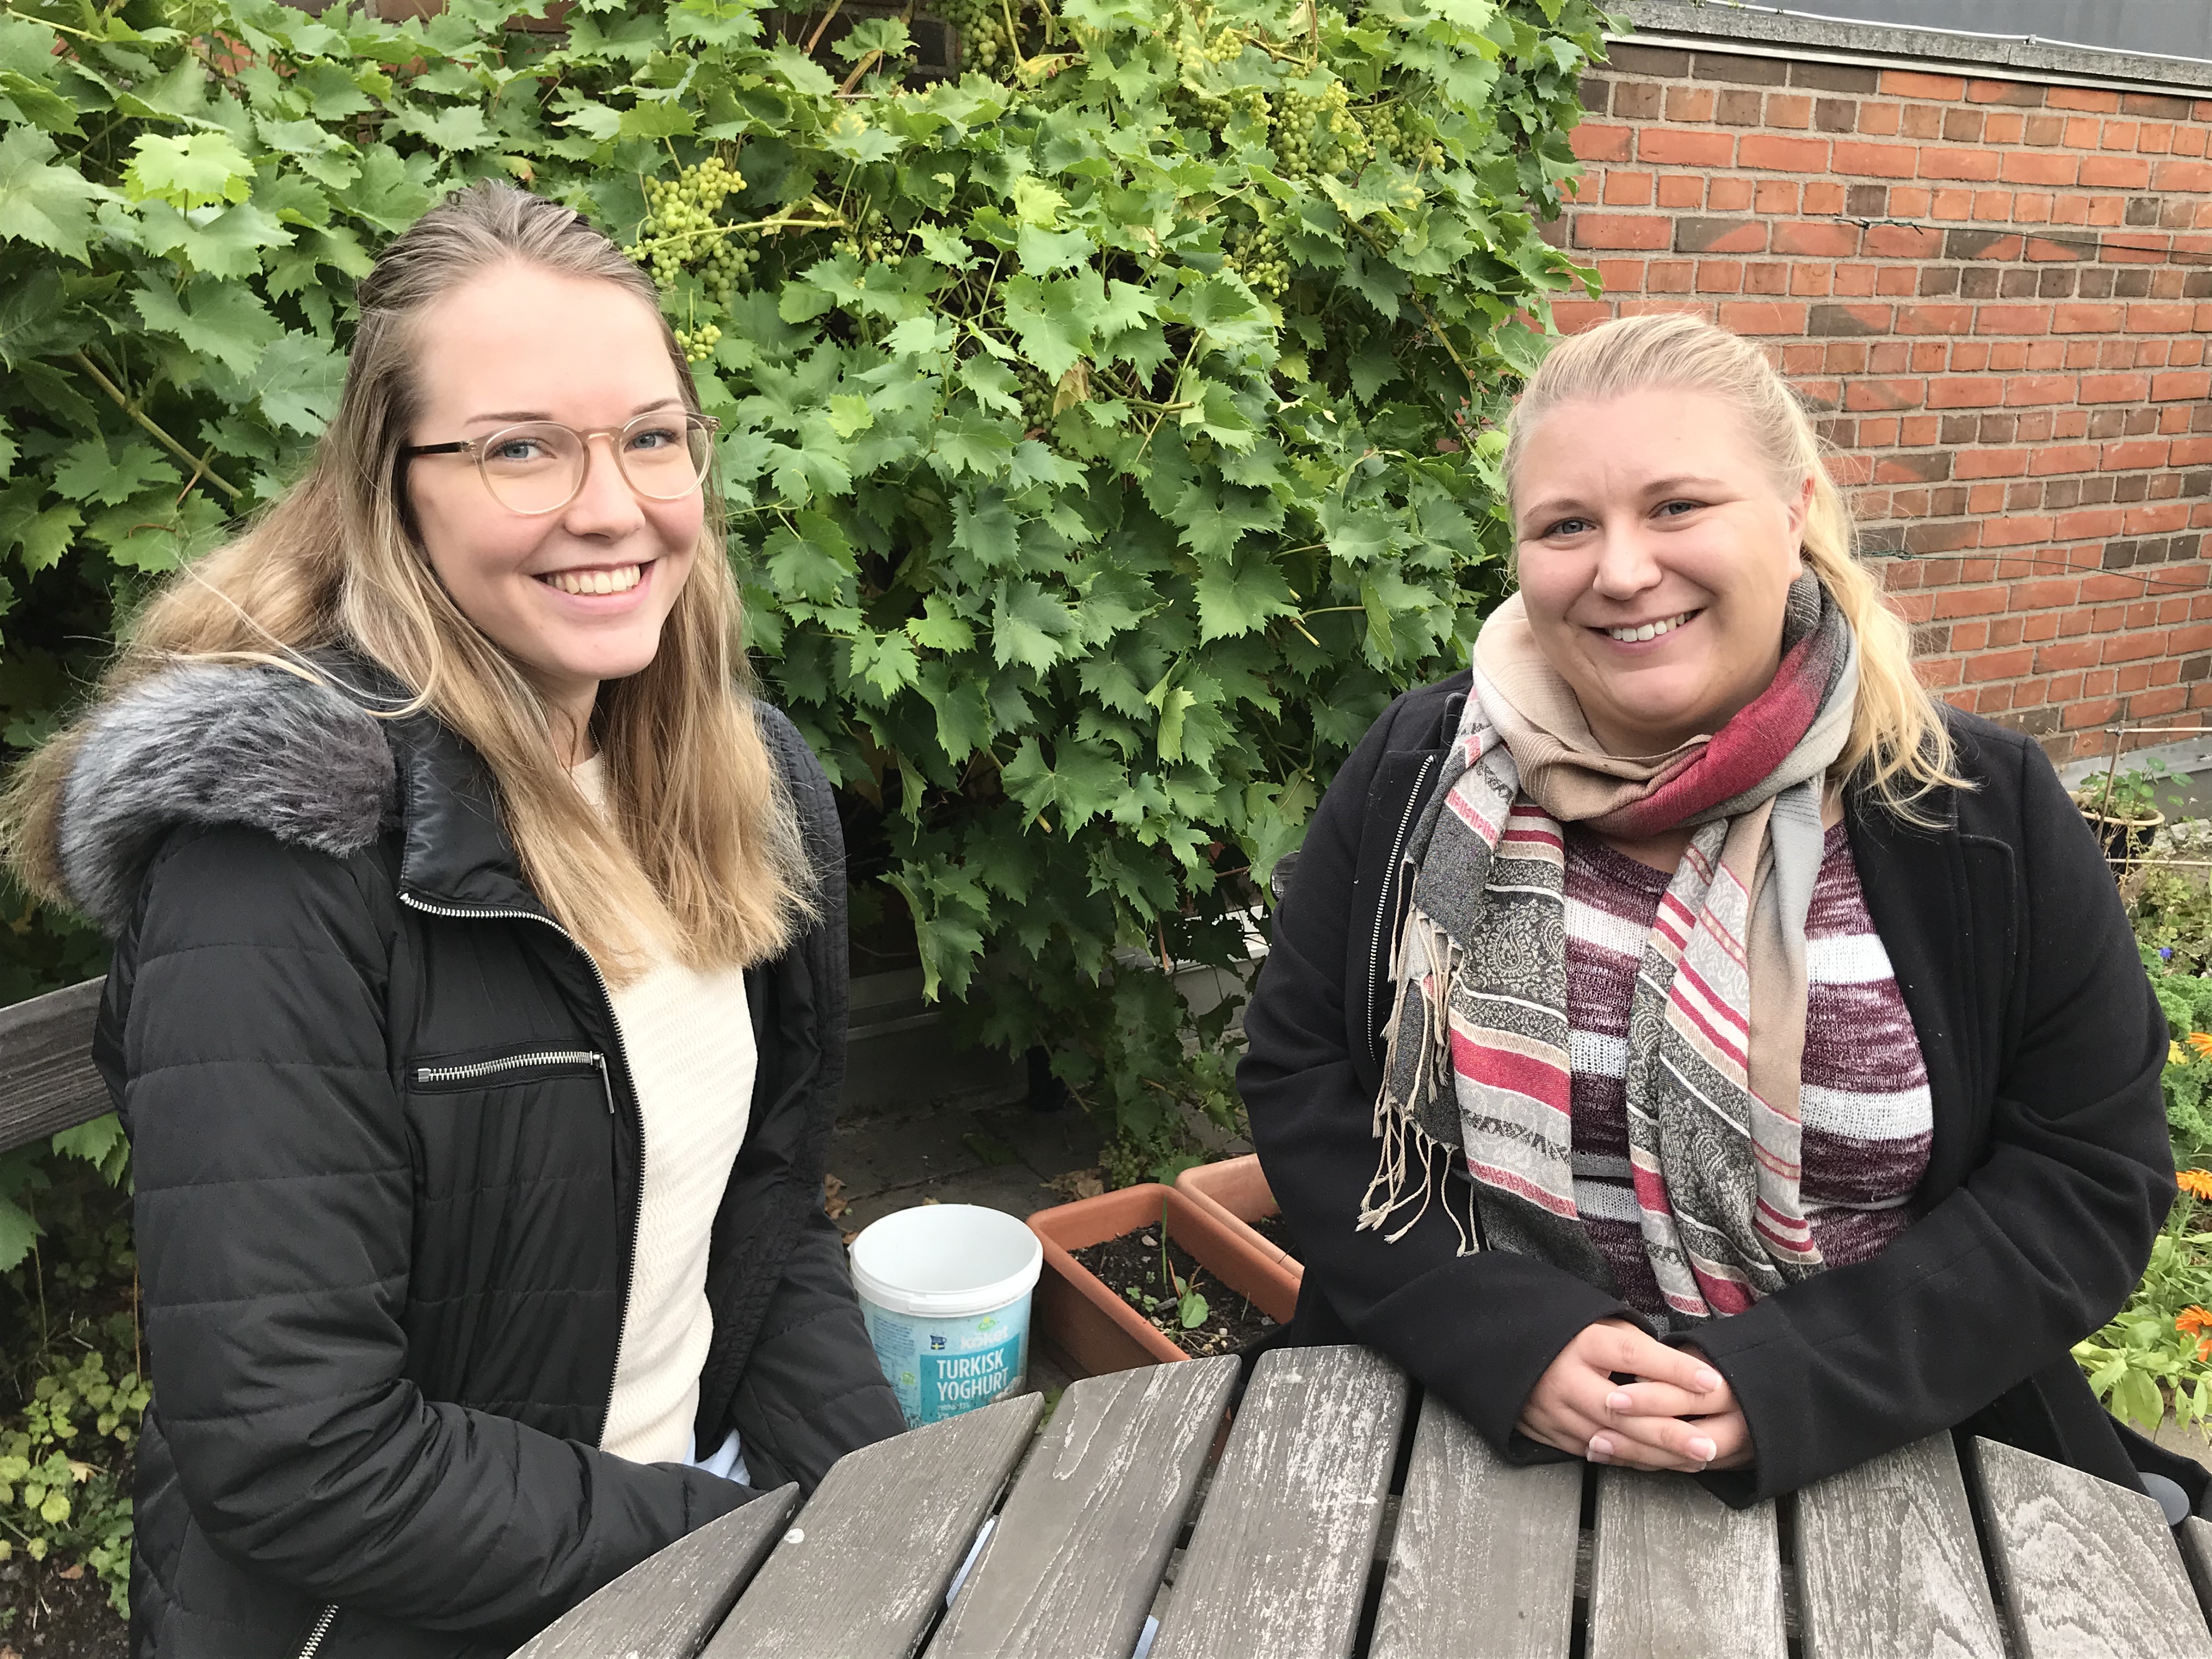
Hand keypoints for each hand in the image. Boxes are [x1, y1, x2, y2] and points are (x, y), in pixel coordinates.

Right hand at [1517, 1320, 1752, 1472]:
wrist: (1501, 1349)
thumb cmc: (1563, 1333)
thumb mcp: (1595, 1323)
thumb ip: (1633, 1345)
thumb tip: (1678, 1367)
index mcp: (1579, 1342)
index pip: (1632, 1355)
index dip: (1673, 1369)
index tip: (1712, 1382)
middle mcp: (1564, 1378)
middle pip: (1621, 1411)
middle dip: (1668, 1432)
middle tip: (1708, 1445)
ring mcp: (1552, 1410)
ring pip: (1609, 1441)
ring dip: (1655, 1454)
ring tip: (1696, 1459)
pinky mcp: (1546, 1433)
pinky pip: (1594, 1453)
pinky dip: (1629, 1460)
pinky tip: (1661, 1463)